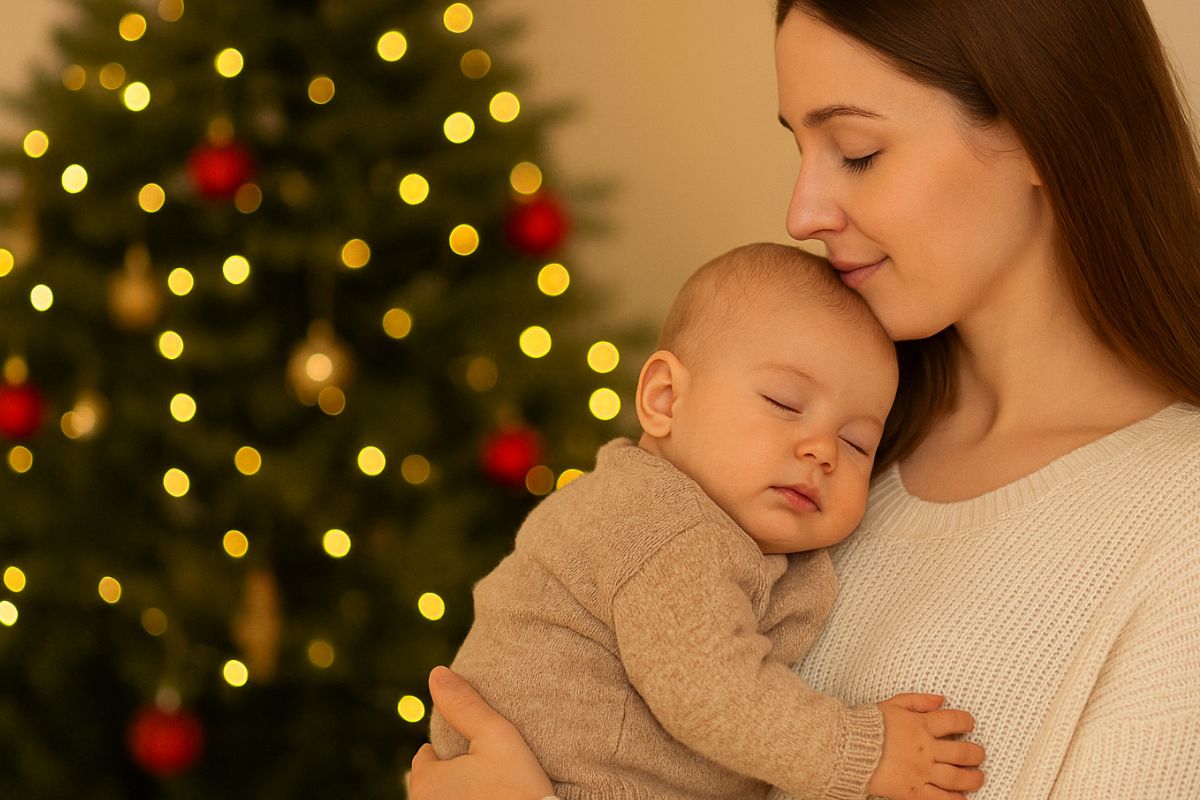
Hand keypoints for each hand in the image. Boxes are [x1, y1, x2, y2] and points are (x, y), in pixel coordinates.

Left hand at [408, 666, 554, 799]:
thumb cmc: (519, 790)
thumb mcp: (498, 737)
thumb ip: (465, 705)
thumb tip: (437, 672)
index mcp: (426, 780)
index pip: (426, 757)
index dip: (454, 754)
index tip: (480, 760)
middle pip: (433, 783)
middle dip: (453, 778)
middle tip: (490, 779)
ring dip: (459, 795)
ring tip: (491, 794)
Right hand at [866, 693, 985, 799]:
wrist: (845, 748)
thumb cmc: (865, 726)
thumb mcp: (891, 705)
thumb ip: (917, 701)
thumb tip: (941, 699)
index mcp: (920, 725)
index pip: (955, 721)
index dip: (967, 721)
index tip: (969, 724)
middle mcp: (925, 749)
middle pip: (963, 752)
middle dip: (976, 753)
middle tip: (978, 754)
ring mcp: (921, 772)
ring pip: (958, 777)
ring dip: (973, 778)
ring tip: (978, 777)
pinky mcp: (912, 791)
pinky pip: (940, 799)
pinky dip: (955, 799)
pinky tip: (961, 797)